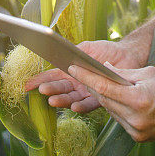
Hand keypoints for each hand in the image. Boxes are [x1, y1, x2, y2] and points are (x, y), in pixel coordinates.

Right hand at [24, 40, 144, 112]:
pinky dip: (81, 107)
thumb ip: (73, 52)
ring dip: (62, 100)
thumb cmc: (105, 50)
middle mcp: (76, 83)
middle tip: (43, 90)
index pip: (52, 76)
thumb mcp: (86, 48)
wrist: (126, 56)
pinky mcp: (100, 98)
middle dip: (50, 90)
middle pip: (60, 88)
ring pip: (71, 99)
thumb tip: (60, 55)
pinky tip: (74, 107)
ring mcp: (86, 92)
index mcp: (70, 70)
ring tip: (53, 101)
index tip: (27, 85)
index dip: (39, 80)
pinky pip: (89, 105)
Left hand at [67, 62, 154, 142]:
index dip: (87, 77)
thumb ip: (124, 73)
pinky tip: (115, 97)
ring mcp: (137, 131)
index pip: (104, 87)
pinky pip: (120, 119)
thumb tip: (104, 69)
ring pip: (111, 111)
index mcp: (139, 101)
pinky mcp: (140, 137)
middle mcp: (136, 120)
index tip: (73, 68)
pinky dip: (116, 107)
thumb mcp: (150, 73)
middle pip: (105, 100)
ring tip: (98, 83)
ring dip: (104, 97)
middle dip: (93, 85)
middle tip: (82, 72)